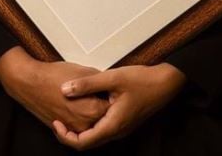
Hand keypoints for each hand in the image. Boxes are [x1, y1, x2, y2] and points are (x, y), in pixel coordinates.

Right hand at [0, 46, 110, 133]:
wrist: (31, 83)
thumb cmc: (55, 76)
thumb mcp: (84, 71)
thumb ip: (100, 81)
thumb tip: (109, 85)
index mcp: (92, 110)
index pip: (111, 106)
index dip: (110, 95)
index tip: (109, 88)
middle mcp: (84, 123)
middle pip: (102, 116)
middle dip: (102, 104)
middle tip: (98, 90)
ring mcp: (73, 128)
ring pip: (90, 121)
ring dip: (91, 111)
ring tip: (87, 95)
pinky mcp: (64, 127)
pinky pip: (78, 125)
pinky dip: (81, 117)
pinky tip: (77, 103)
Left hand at [51, 62, 187, 149]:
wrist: (166, 83)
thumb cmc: (141, 80)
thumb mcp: (112, 78)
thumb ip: (87, 84)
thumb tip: (63, 90)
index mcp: (112, 126)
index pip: (83, 143)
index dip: (65, 136)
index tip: (55, 121)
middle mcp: (116, 132)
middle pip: (88, 143)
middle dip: (70, 134)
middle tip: (56, 119)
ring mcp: (122, 128)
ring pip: (95, 136)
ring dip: (80, 129)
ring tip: (67, 114)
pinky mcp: (124, 121)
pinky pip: (103, 129)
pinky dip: (90, 123)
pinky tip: (85, 108)